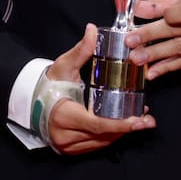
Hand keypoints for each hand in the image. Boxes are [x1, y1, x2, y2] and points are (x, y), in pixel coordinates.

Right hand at [45, 23, 155, 154]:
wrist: (32, 100)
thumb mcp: (64, 65)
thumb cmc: (50, 83)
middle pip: (102, 135)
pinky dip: (111, 136)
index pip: (96, 124)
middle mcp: (64, 135)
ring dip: (121, 133)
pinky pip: (95, 145)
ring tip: (141, 121)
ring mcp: (67, 145)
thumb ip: (81, 50)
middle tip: (148, 121)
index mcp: (63, 115)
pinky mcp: (70, 149)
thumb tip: (93, 30)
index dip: (119, 124)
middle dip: (127, 129)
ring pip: (101, 143)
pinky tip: (124, 126)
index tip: (138, 121)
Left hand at [125, 0, 180, 79]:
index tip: (144, 15)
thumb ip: (167, 2)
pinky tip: (154, 71)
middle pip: (179, 31)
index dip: (166, 14)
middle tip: (131, 41)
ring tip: (137, 58)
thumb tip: (139, 7)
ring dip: (157, 55)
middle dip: (151, 37)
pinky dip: (169, 67)